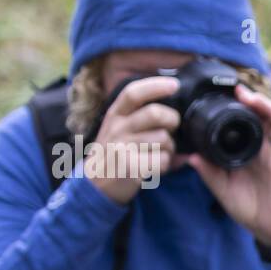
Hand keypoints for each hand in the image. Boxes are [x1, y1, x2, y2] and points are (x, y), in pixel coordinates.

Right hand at [85, 76, 180, 204]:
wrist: (96, 184)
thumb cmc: (115, 153)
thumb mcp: (118, 127)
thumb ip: (139, 115)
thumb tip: (172, 108)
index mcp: (115, 114)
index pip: (133, 93)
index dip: (155, 86)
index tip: (174, 85)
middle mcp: (117, 127)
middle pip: (154, 113)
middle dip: (172, 119)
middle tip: (171, 128)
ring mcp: (122, 147)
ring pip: (163, 139)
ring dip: (170, 147)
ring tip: (160, 153)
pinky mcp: (130, 166)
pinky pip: (163, 160)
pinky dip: (166, 164)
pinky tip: (156, 166)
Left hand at [188, 84, 270, 245]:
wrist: (267, 226)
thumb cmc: (247, 206)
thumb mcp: (222, 189)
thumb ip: (209, 173)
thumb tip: (191, 157)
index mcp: (247, 150)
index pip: (245, 122)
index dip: (240, 108)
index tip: (226, 96)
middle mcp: (264, 148)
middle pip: (264, 117)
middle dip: (255, 102)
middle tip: (241, 92)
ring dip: (270, 110)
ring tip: (258, 100)